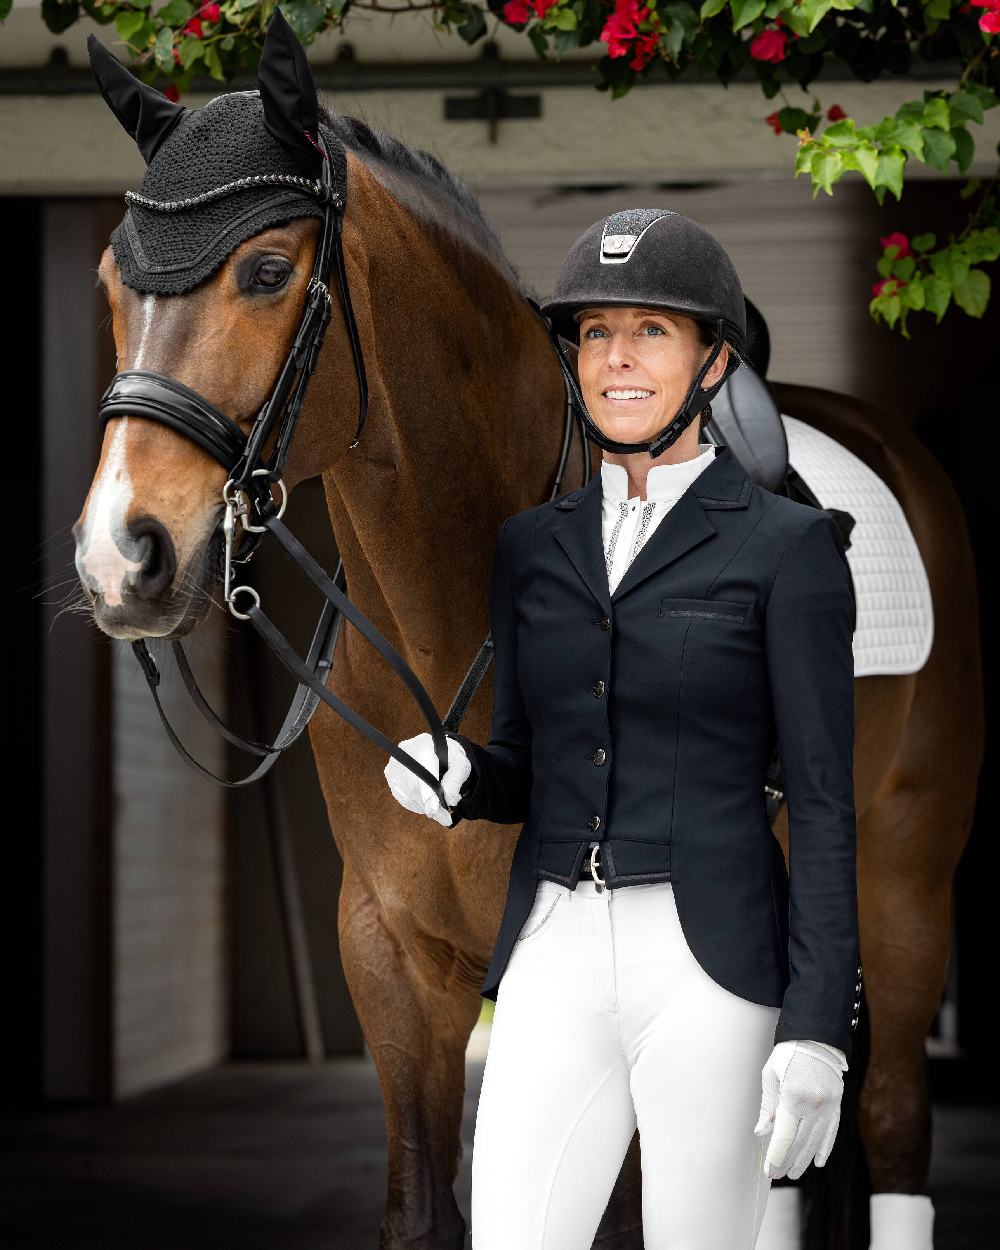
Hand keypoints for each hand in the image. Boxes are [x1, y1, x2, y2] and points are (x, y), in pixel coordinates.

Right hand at [384, 733, 471, 826]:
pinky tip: (427, 807)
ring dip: (424, 807)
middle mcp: (406, 752)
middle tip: (445, 818)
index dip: (427, 793)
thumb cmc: (451, 757)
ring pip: (407, 793)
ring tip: (440, 814)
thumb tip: (448, 800)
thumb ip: (455, 781)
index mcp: (425, 745)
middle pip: (413, 785)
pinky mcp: (391, 773)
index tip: (432, 811)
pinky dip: (415, 804)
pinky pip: (401, 795)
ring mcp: (396, 763)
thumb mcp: (461, 765)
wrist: (438, 749)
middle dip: (429, 805)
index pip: (424, 771)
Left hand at [754, 1040, 847, 1178]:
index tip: (769, 1169)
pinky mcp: (837, 1106)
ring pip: (815, 1142)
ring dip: (803, 1160)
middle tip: (777, 1174)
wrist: (817, 1038)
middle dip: (787, 1161)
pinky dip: (823, 1149)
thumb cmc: (789, 1053)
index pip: (785, 1135)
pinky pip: (831, 1133)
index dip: (777, 1155)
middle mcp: (815, 1105)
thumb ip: (768, 1106)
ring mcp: (829, 1107)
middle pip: (800, 1142)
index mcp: (795, 1096)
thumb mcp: (771, 1075)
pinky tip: (817, 1162)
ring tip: (793, 1172)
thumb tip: (761, 1132)